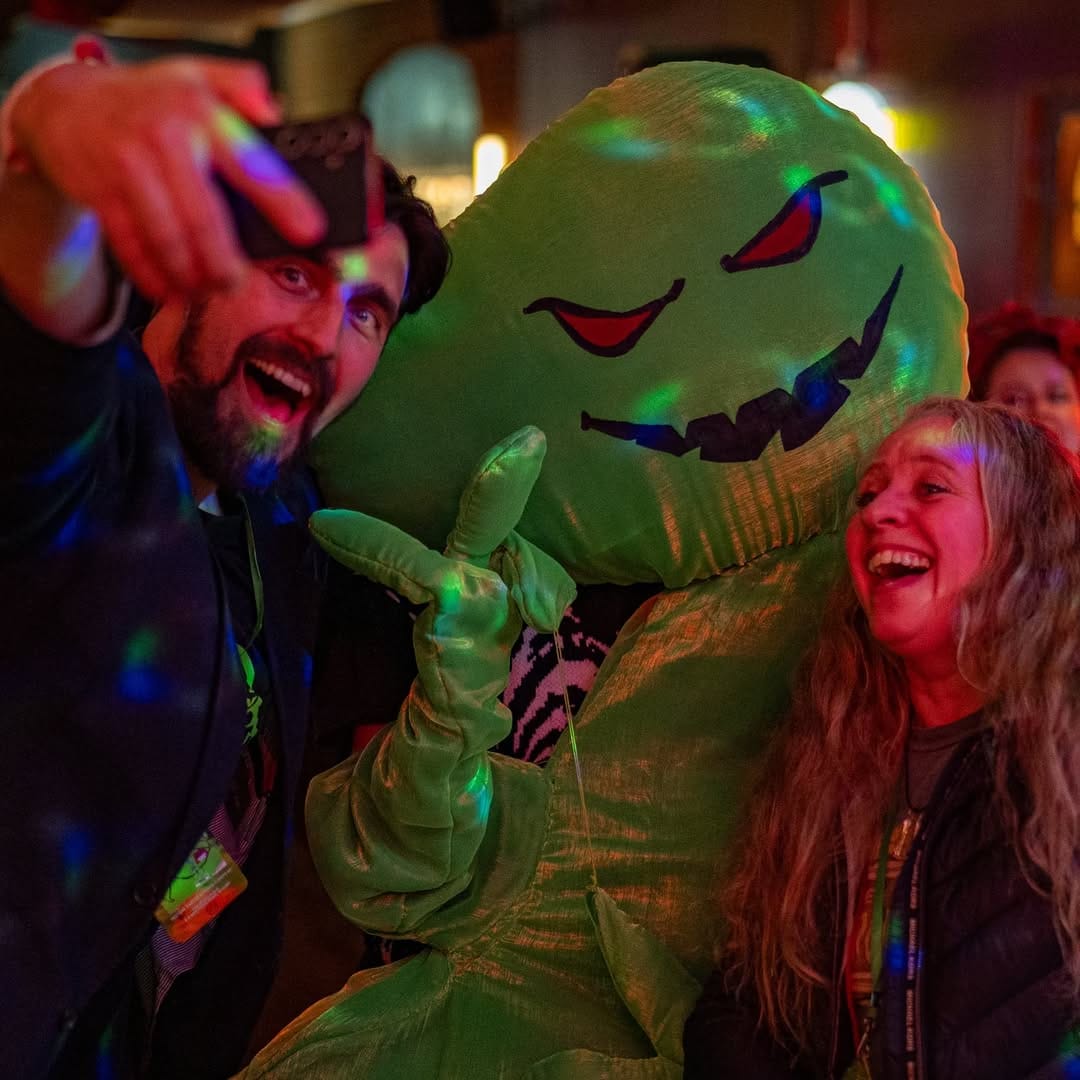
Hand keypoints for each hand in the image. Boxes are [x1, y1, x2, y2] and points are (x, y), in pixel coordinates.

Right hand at [8, 56, 326, 300]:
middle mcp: (164, 137)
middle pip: (205, 217)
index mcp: (200, 111)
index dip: (283, 200)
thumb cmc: (149, 99)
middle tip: (236, 282)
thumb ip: (243, 88)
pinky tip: (169, 289)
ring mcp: (129, 166)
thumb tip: (276, 114)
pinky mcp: (100, 192)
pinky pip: (131, 245)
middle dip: (225, 261)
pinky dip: (152, 275)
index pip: (249, 160)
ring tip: (208, 290)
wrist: (66, 101)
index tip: (310, 231)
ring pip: (168, 238)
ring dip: (191, 275)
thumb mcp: (198, 75)